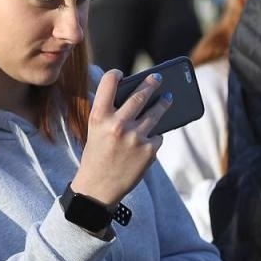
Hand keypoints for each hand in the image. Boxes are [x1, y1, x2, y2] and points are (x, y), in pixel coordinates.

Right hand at [69, 70, 171, 208]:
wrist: (98, 186)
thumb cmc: (96, 154)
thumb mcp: (94, 129)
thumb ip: (106, 110)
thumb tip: (123, 90)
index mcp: (99, 116)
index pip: (108, 83)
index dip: (115, 74)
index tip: (120, 73)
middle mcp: (117, 124)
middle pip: (140, 95)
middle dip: (151, 83)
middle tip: (158, 77)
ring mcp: (135, 137)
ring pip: (156, 112)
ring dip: (163, 103)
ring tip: (167, 97)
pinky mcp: (149, 150)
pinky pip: (157, 134)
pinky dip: (154, 135)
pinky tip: (149, 136)